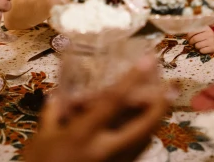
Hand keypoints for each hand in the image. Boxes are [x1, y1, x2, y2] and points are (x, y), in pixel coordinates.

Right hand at [23, 56, 169, 161]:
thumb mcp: (41, 137)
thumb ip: (52, 113)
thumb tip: (59, 95)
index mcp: (82, 134)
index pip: (112, 101)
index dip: (132, 79)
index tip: (148, 61)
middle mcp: (104, 150)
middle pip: (143, 127)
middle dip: (160, 106)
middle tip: (172, 88)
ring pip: (145, 141)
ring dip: (155, 121)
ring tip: (162, 103)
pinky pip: (136, 153)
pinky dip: (143, 137)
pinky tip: (144, 128)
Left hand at [187, 26, 213, 53]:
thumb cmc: (209, 35)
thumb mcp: (204, 29)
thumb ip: (196, 30)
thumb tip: (187, 34)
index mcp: (206, 28)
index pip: (193, 31)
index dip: (188, 36)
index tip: (188, 38)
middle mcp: (209, 34)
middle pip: (195, 39)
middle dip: (191, 42)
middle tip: (191, 43)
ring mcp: (212, 41)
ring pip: (197, 45)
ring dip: (195, 46)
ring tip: (197, 45)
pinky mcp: (213, 48)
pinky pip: (202, 51)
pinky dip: (200, 51)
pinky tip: (202, 49)